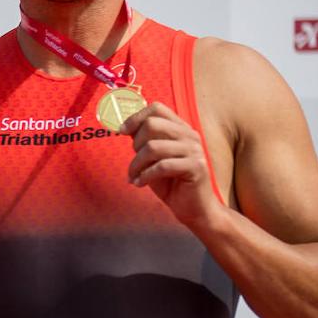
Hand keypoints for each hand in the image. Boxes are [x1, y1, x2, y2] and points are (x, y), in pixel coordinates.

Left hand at [120, 101, 220, 230]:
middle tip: (135, 163)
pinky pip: (162, 166)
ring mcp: (195, 150)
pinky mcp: (196, 167)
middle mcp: (190, 135)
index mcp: (180, 129)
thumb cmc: (170, 183)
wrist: (193, 209)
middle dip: (135, 144)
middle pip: (152, 125)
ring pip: (153, 147)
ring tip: (134, 176)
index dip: (135, 117)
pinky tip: (139, 183)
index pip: (157, 109)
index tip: (121, 132)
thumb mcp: (152, 158)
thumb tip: (125, 126)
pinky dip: (145, 176)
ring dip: (136, 164)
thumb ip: (143, 141)